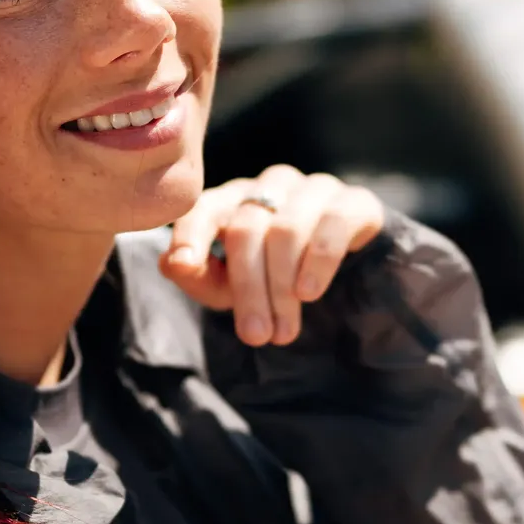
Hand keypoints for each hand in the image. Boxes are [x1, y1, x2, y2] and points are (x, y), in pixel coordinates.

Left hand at [161, 168, 384, 347]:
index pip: (203, 208)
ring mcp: (312, 189)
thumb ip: (201, 277)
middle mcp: (270, 187)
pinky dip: (317, 262)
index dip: (191, 235)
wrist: (350, 271)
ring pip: (286, 230)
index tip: (183, 264)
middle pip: (247, 230)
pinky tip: (309, 293)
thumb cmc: (275, 276)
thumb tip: (171, 262)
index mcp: (233, 201)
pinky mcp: (352, 202)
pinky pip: (332, 224)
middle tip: (254, 336)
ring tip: (284, 331)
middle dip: (248, 288)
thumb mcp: (233, 287)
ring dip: (281, 288)